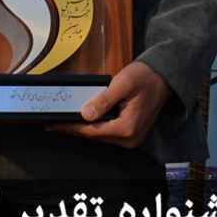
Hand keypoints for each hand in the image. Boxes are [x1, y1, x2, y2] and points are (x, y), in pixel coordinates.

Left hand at [52, 61, 173, 147]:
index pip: (91, 131)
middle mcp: (130, 138)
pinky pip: (108, 132)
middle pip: (94, 136)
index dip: (70, 127)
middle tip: (54, 123)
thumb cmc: (145, 77)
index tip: (54, 125)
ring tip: (65, 120)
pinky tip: (84, 119)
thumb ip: (103, 100)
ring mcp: (131, 138)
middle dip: (74, 128)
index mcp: (127, 128)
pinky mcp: (131, 134)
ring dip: (84, 128)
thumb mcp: (122, 83)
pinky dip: (95, 126)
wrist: (163, 77)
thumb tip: (85, 114)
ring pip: (100, 136)